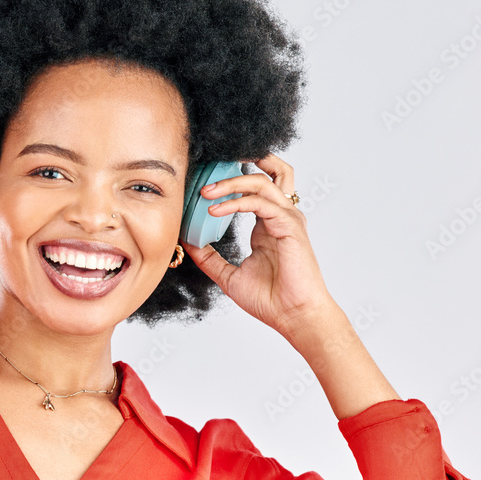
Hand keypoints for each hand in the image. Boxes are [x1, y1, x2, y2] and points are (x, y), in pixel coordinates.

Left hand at [181, 154, 336, 339]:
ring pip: (261, 182)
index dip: (230, 181)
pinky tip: (215, 210)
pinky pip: (260, 202)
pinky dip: (236, 202)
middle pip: (269, 172)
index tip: (202, 184)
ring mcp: (287, 219)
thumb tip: (187, 243)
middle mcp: (280, 217)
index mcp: (268, 225)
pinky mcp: (289, 226)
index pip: (253, 189)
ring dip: (230, 182)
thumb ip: (209, 257)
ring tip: (205, 191)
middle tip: (210, 168)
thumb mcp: (228, 275)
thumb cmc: (270, 300)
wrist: (293, 316)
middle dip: (242, 162)